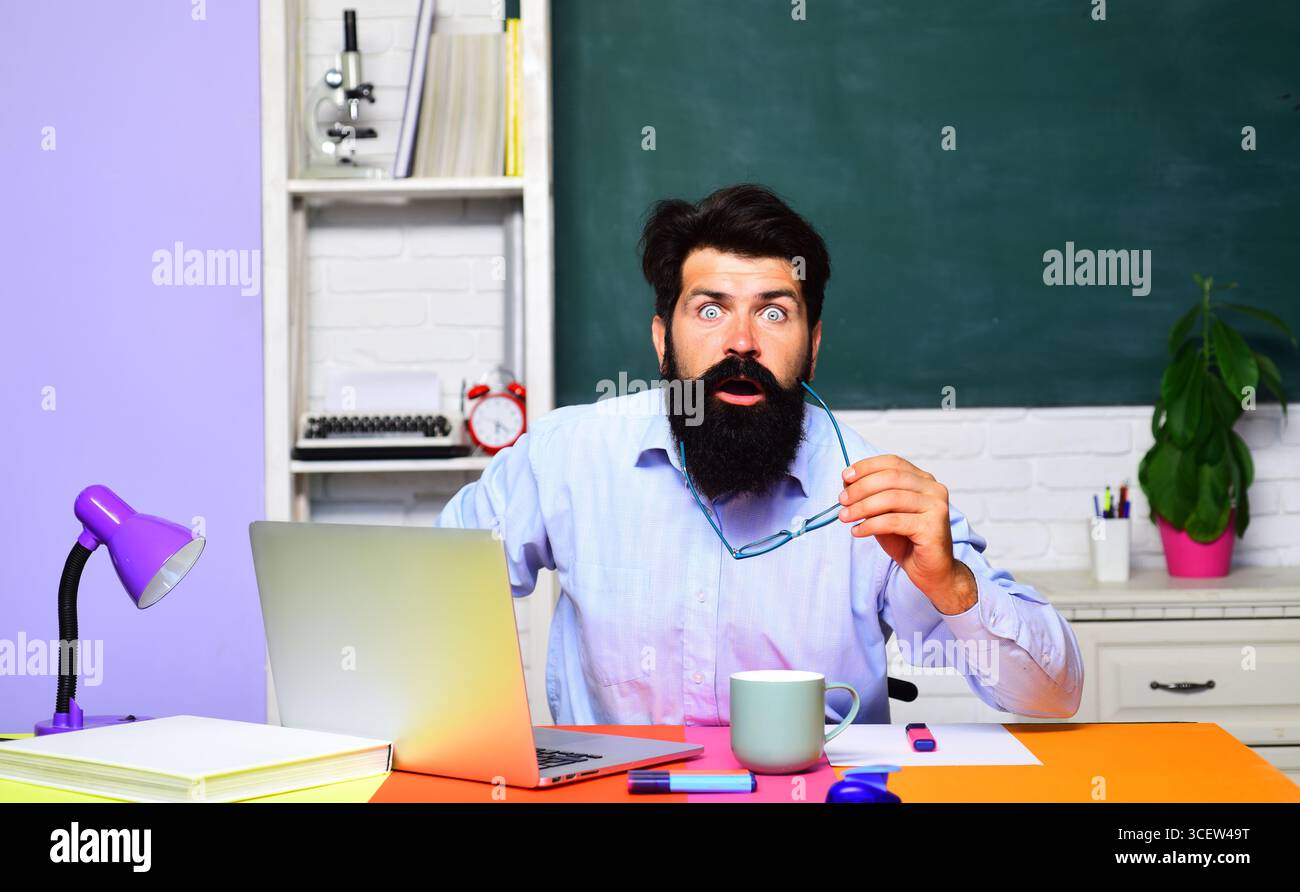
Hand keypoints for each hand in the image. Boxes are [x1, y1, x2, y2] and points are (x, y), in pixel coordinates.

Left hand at [837, 455, 975, 614]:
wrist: (931, 571)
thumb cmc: (907, 541)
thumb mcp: (884, 514)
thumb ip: (871, 497)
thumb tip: (846, 481)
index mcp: (923, 480)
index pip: (893, 462)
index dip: (867, 467)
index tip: (845, 476)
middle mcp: (934, 489)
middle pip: (891, 478)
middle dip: (861, 487)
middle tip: (841, 500)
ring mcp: (936, 507)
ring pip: (891, 498)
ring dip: (862, 507)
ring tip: (844, 517)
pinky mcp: (932, 527)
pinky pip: (894, 521)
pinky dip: (870, 525)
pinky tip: (857, 531)